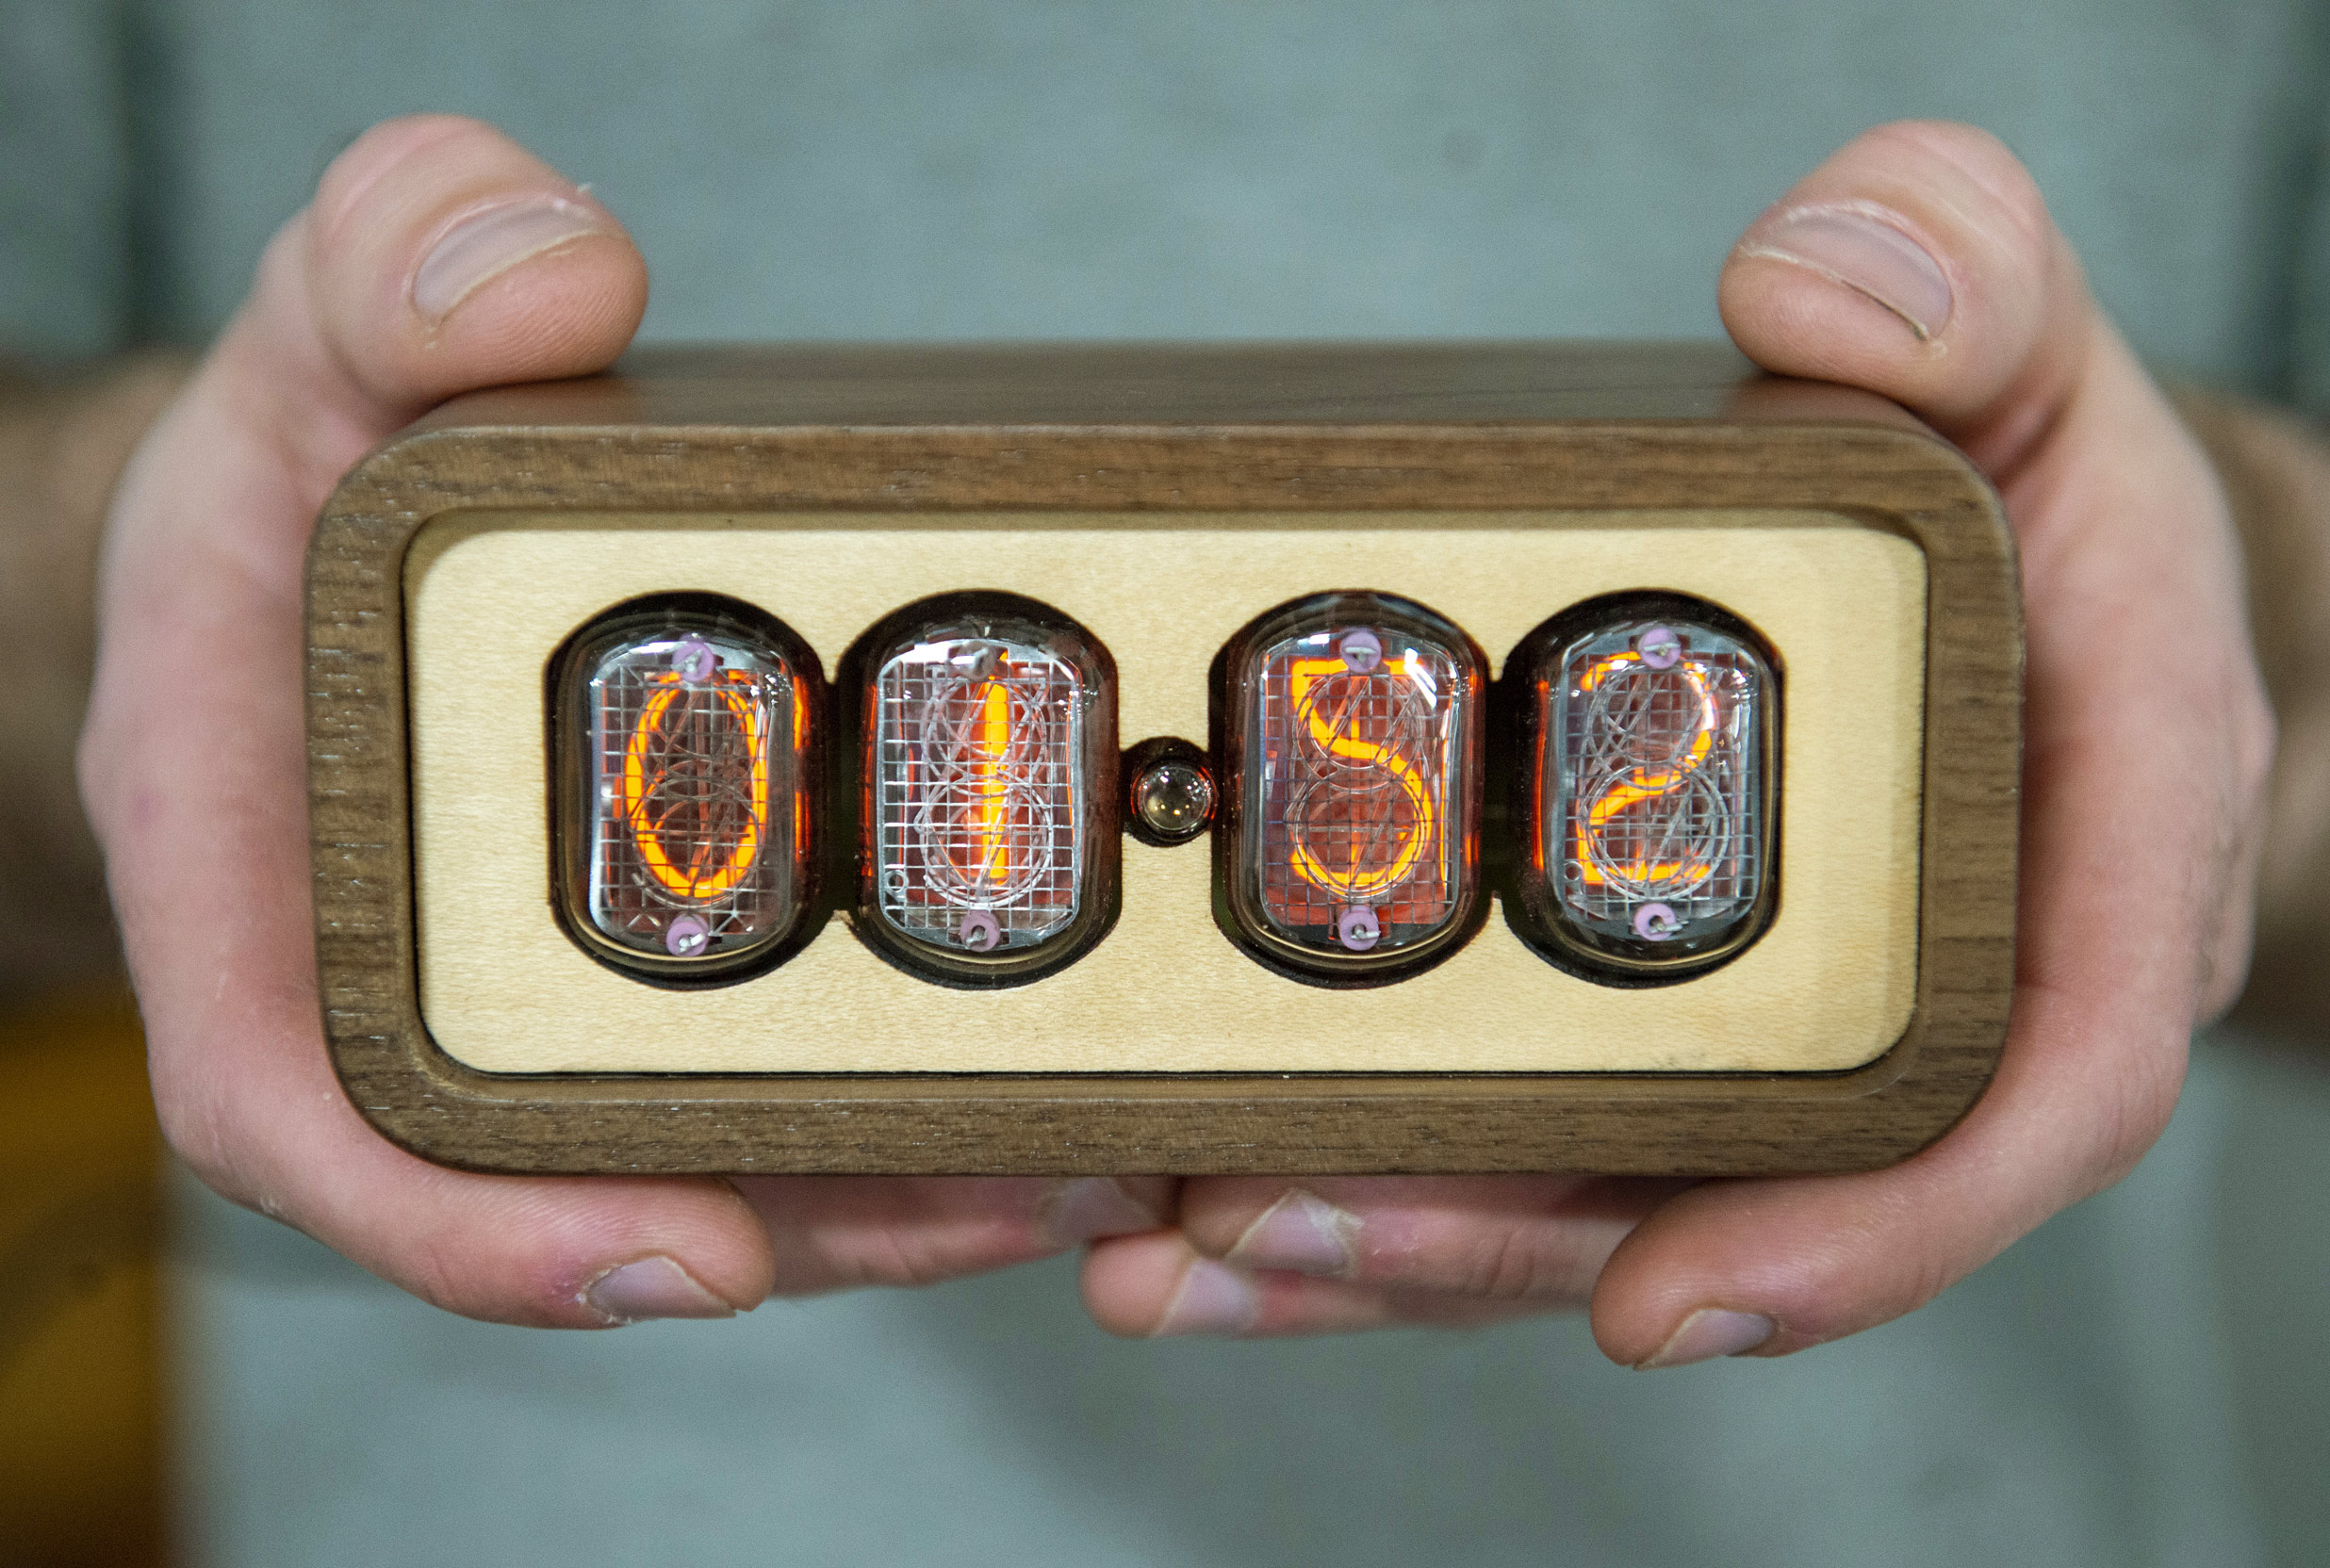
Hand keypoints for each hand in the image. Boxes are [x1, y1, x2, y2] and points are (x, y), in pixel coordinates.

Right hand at [78, 116, 1169, 1325]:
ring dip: (895, 1191)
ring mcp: (548, 972)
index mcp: (261, 849)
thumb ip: (398, 264)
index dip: (468, 1221)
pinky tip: (1063, 1090)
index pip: (303, 1098)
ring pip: (706, 1149)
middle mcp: (406, 952)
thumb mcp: (328, 314)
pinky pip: (774, 1071)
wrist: (357, 476)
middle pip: (574, 1168)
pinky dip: (907, 1106)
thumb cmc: (318, 429)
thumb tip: (555, 288)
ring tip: (1099, 1166)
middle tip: (1001, 1198)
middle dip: (788, 1218)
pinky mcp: (666, 956)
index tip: (677, 1254)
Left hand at [1081, 122, 2273, 1363]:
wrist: (2005, 551)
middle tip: (1271, 1227)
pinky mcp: (1649, 1019)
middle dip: (1497, 1240)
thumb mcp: (2025, 341)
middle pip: (1731, 1186)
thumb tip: (1810, 296)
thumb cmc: (2028, 467)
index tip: (1671, 1297)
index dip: (1869, 1225)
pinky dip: (1361, 1173)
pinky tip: (1182, 1194)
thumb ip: (1962, 283)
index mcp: (2075, 856)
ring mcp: (1770, 1018)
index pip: (2032, 1089)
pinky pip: (1519, 1128)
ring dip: (1380, 1240)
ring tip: (1167, 1245)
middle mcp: (1918, 987)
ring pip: (1591, 1190)